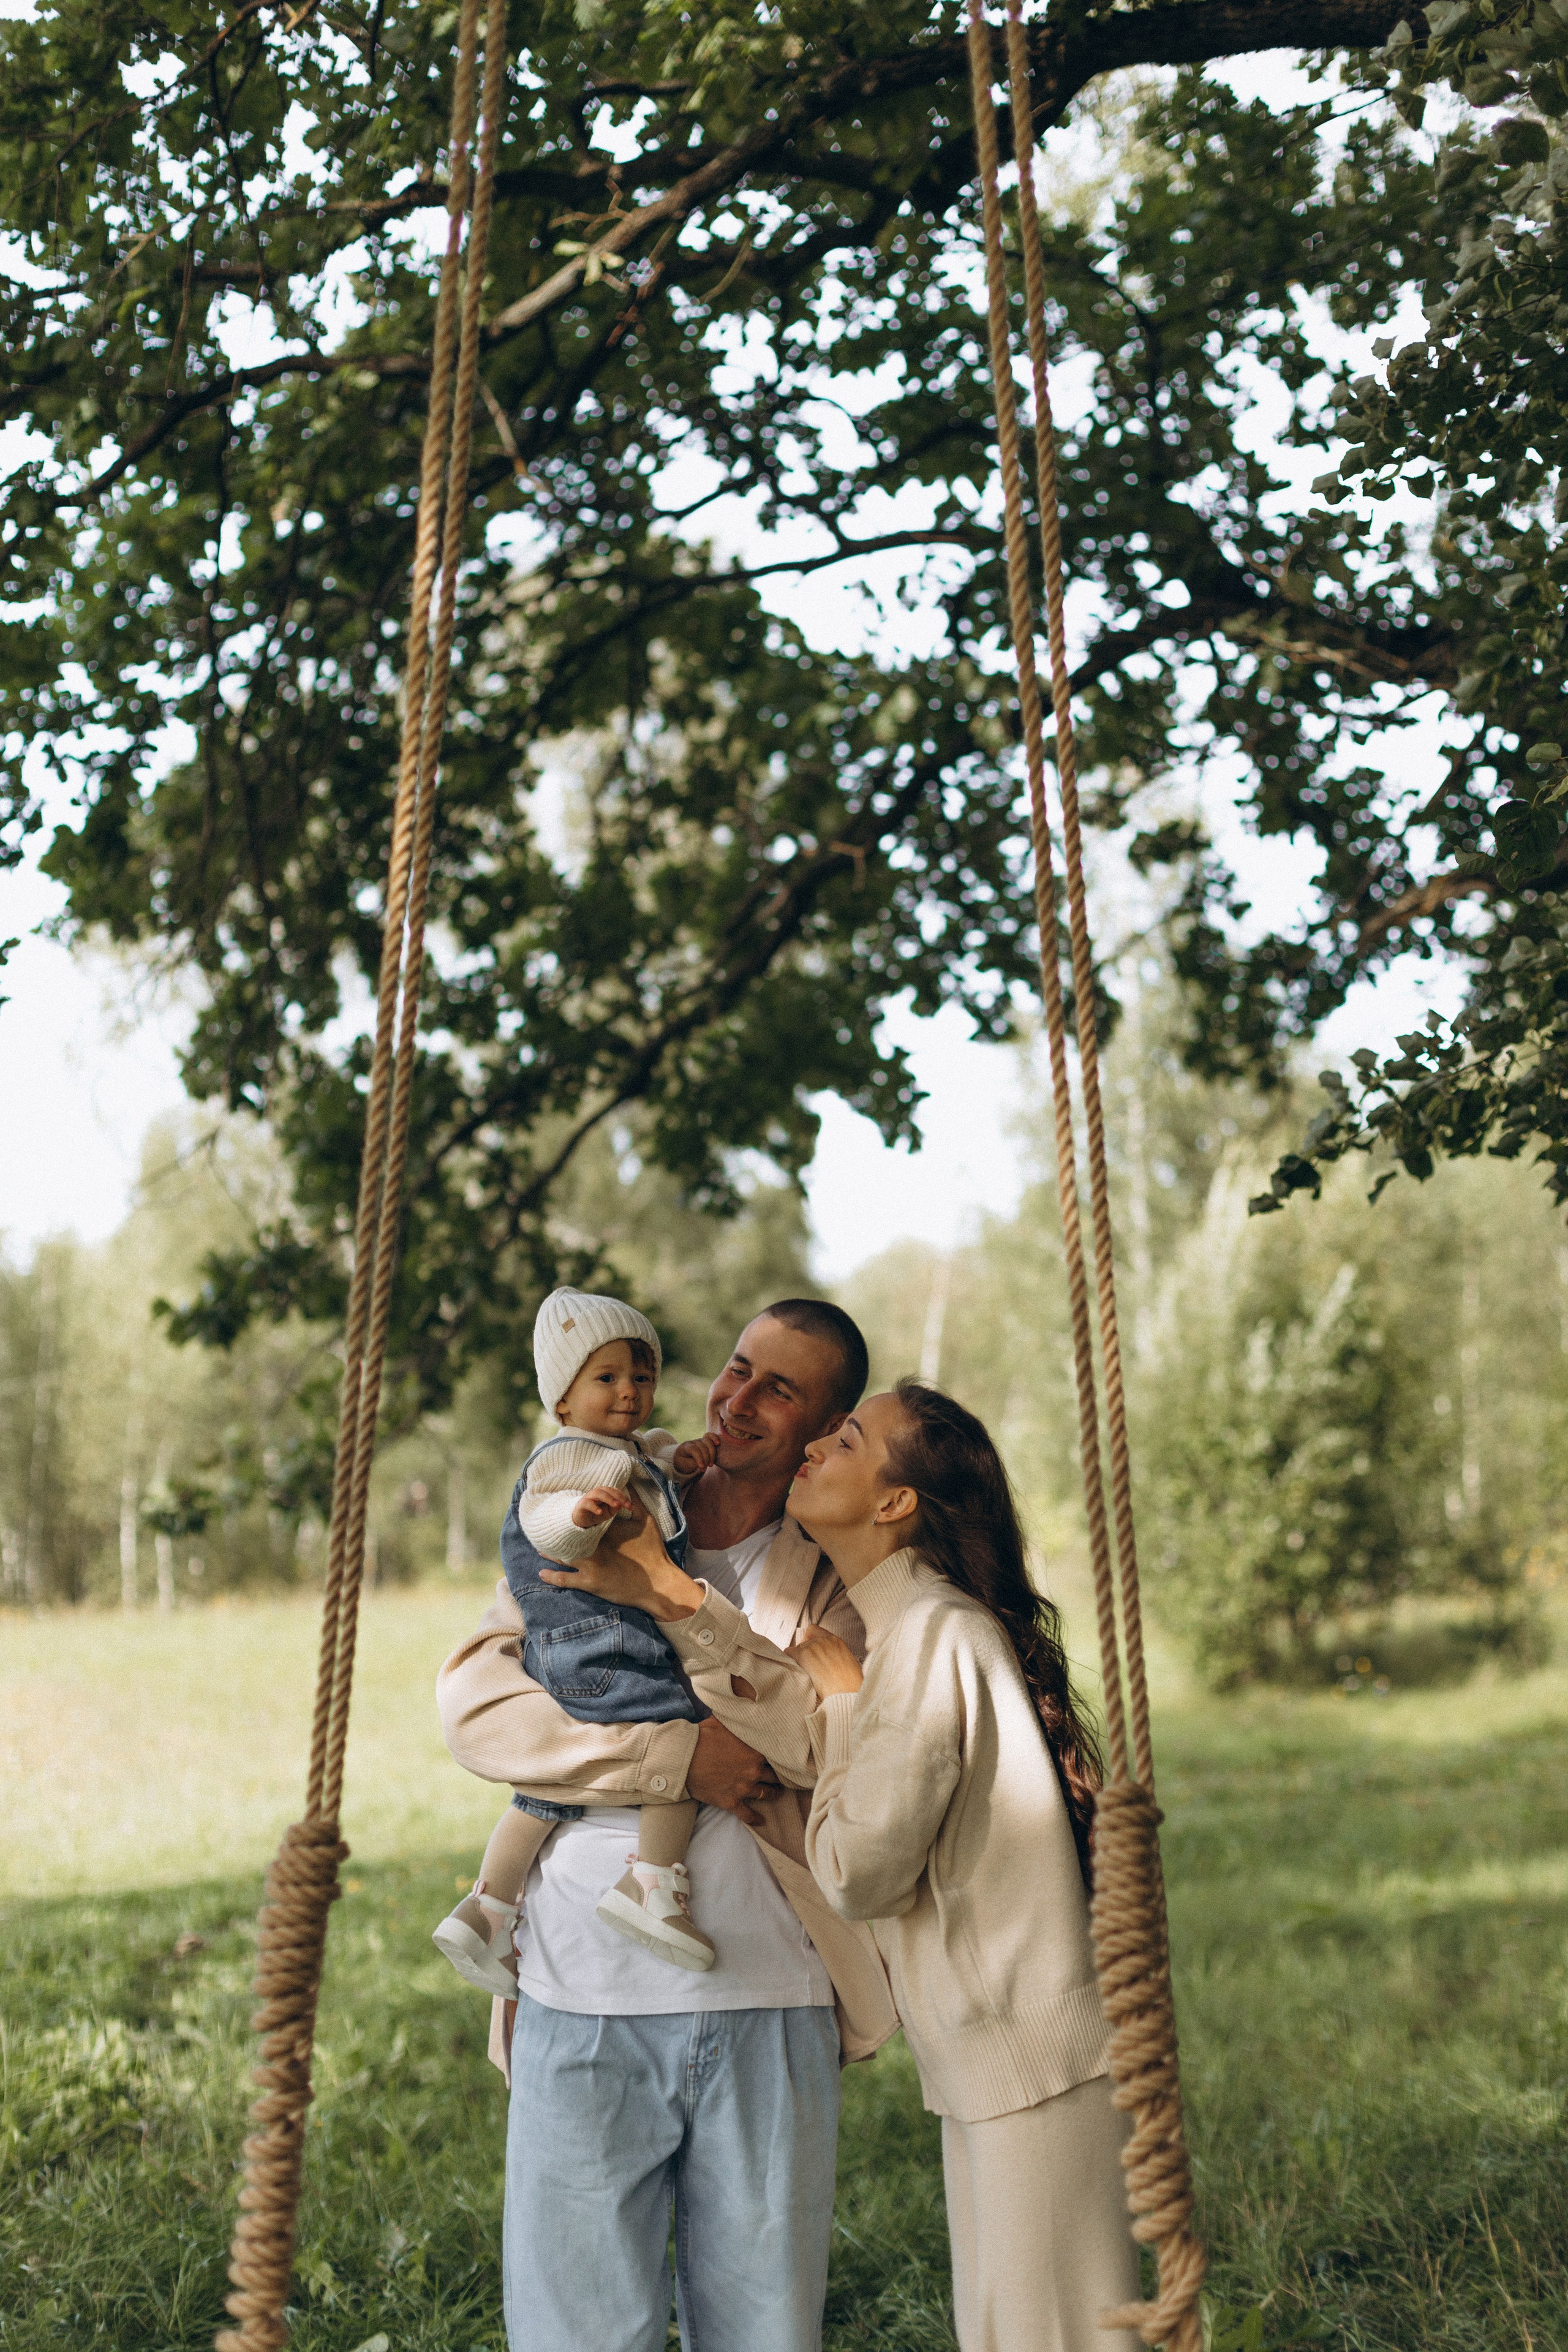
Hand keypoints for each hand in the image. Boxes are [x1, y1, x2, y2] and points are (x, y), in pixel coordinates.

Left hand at [538, 1490, 702, 1618]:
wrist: (657, 1583)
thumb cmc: (653, 1551)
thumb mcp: (647, 1521)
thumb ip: (636, 1502)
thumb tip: (628, 1485)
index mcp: (604, 1530)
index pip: (583, 1520)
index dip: (573, 1516)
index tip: (562, 1512)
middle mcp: (593, 1546)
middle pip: (568, 1537)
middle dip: (557, 1533)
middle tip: (544, 1528)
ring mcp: (589, 1565)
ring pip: (562, 1557)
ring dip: (550, 1552)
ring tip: (538, 1547)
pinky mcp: (589, 1583)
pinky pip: (565, 1580)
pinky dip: (552, 1576)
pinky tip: (541, 1573)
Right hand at [570, 1484, 632, 1529]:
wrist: (581, 1519)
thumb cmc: (596, 1513)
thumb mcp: (608, 1513)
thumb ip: (614, 1509)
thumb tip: (620, 1506)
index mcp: (605, 1492)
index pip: (616, 1492)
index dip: (624, 1498)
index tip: (631, 1507)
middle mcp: (598, 1492)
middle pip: (609, 1491)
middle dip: (619, 1498)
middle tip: (626, 1506)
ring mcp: (589, 1496)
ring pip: (599, 1493)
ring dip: (609, 1499)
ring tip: (616, 1506)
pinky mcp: (582, 1504)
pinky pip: (588, 1503)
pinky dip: (594, 1507)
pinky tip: (600, 1512)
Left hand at [671, 1432, 718, 1476]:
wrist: (682, 1459)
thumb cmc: (684, 1463)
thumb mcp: (686, 1466)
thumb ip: (694, 1463)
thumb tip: (704, 1461)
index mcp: (685, 1448)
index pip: (693, 1449)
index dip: (699, 1458)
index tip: (702, 1467)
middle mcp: (692, 1442)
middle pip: (702, 1447)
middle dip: (705, 1460)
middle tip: (703, 1469)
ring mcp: (699, 1440)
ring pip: (708, 1443)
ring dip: (711, 1455)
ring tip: (710, 1465)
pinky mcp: (704, 1441)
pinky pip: (710, 1436)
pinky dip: (714, 1438)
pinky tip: (718, 1443)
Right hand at [687, 1716, 781, 1826]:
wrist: (683, 1759)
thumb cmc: (701, 1737)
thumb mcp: (722, 1721)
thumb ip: (738, 1719)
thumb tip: (744, 1706)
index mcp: (755, 1750)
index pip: (776, 1755)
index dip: (779, 1756)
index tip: (783, 1757)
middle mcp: (753, 1771)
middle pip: (774, 1776)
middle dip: (778, 1776)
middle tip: (782, 1776)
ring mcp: (743, 1789)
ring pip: (766, 1794)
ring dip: (773, 1794)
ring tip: (777, 1794)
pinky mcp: (731, 1802)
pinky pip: (748, 1814)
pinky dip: (755, 1819)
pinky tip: (762, 1821)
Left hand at [792, 1625, 863, 1698]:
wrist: (846, 1692)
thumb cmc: (850, 1684)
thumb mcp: (848, 1663)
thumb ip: (836, 1655)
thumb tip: (828, 1660)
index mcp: (835, 1641)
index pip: (814, 1630)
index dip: (809, 1640)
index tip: (810, 1650)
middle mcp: (823, 1640)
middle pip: (804, 1640)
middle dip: (804, 1652)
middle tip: (808, 1667)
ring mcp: (813, 1646)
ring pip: (796, 1648)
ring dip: (798, 1659)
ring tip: (804, 1673)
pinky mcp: (803, 1655)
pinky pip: (789, 1653)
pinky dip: (790, 1661)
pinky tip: (796, 1671)